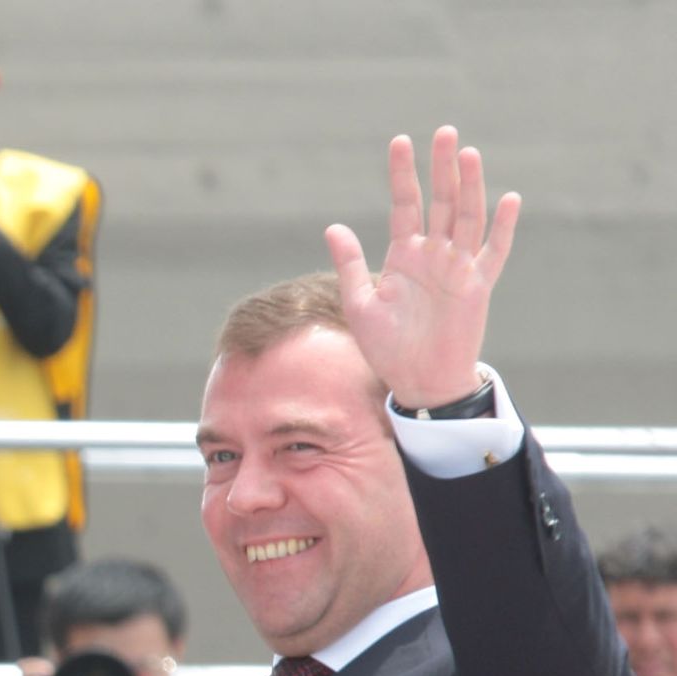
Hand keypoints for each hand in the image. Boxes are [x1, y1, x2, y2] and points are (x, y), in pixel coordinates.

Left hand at [324, 128, 519, 407]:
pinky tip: (508, 199)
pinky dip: (502, 228)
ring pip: (466, 217)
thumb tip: (332, 226)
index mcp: (404, 255)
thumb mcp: (359, 304)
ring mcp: (458, 267)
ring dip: (469, 186)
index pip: (406, 205)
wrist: (416, 380)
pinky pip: (493, 252)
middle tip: (444, 132)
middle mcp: (434, 254)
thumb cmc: (386, 346)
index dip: (403, 174)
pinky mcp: (477, 286)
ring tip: (467, 153)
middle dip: (441, 168)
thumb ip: (350, 265)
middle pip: (440, 201)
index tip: (400, 141)